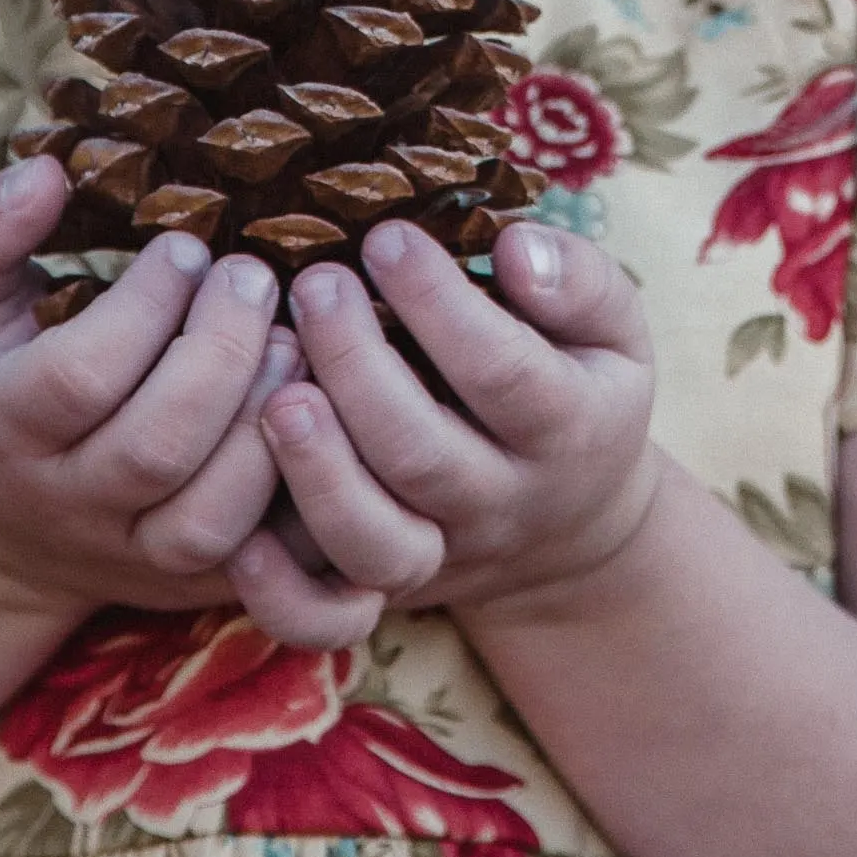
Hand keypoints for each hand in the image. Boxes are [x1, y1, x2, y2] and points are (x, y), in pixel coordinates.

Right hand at [0, 156, 379, 637]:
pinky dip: (309, 493)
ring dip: (268, 423)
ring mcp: (139, 556)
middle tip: (256, 279)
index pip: (74, 380)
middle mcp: (72, 505)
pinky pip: (268, 562)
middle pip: (155, 449)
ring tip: (297, 343)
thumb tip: (45, 171)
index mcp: (5, 431)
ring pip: (214, 517)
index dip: (140, 310)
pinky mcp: (200, 583)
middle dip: (220, 354)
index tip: (186, 247)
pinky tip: (325, 411)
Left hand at [238, 219, 658, 638]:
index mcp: (566, 430)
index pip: (501, 370)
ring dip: (316, 469)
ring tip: (276, 389)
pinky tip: (244, 528)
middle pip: (421, 455)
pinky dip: (278, 590)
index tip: (387, 237)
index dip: (439, 304)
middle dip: (358, 366)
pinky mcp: (381, 593)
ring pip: (370, 541)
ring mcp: (437, 556)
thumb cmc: (575, 387)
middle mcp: (500, 504)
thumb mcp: (613, 330)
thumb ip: (579, 281)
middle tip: (315, 284)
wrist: (572, 524)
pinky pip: (324, 618)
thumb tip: (511, 248)